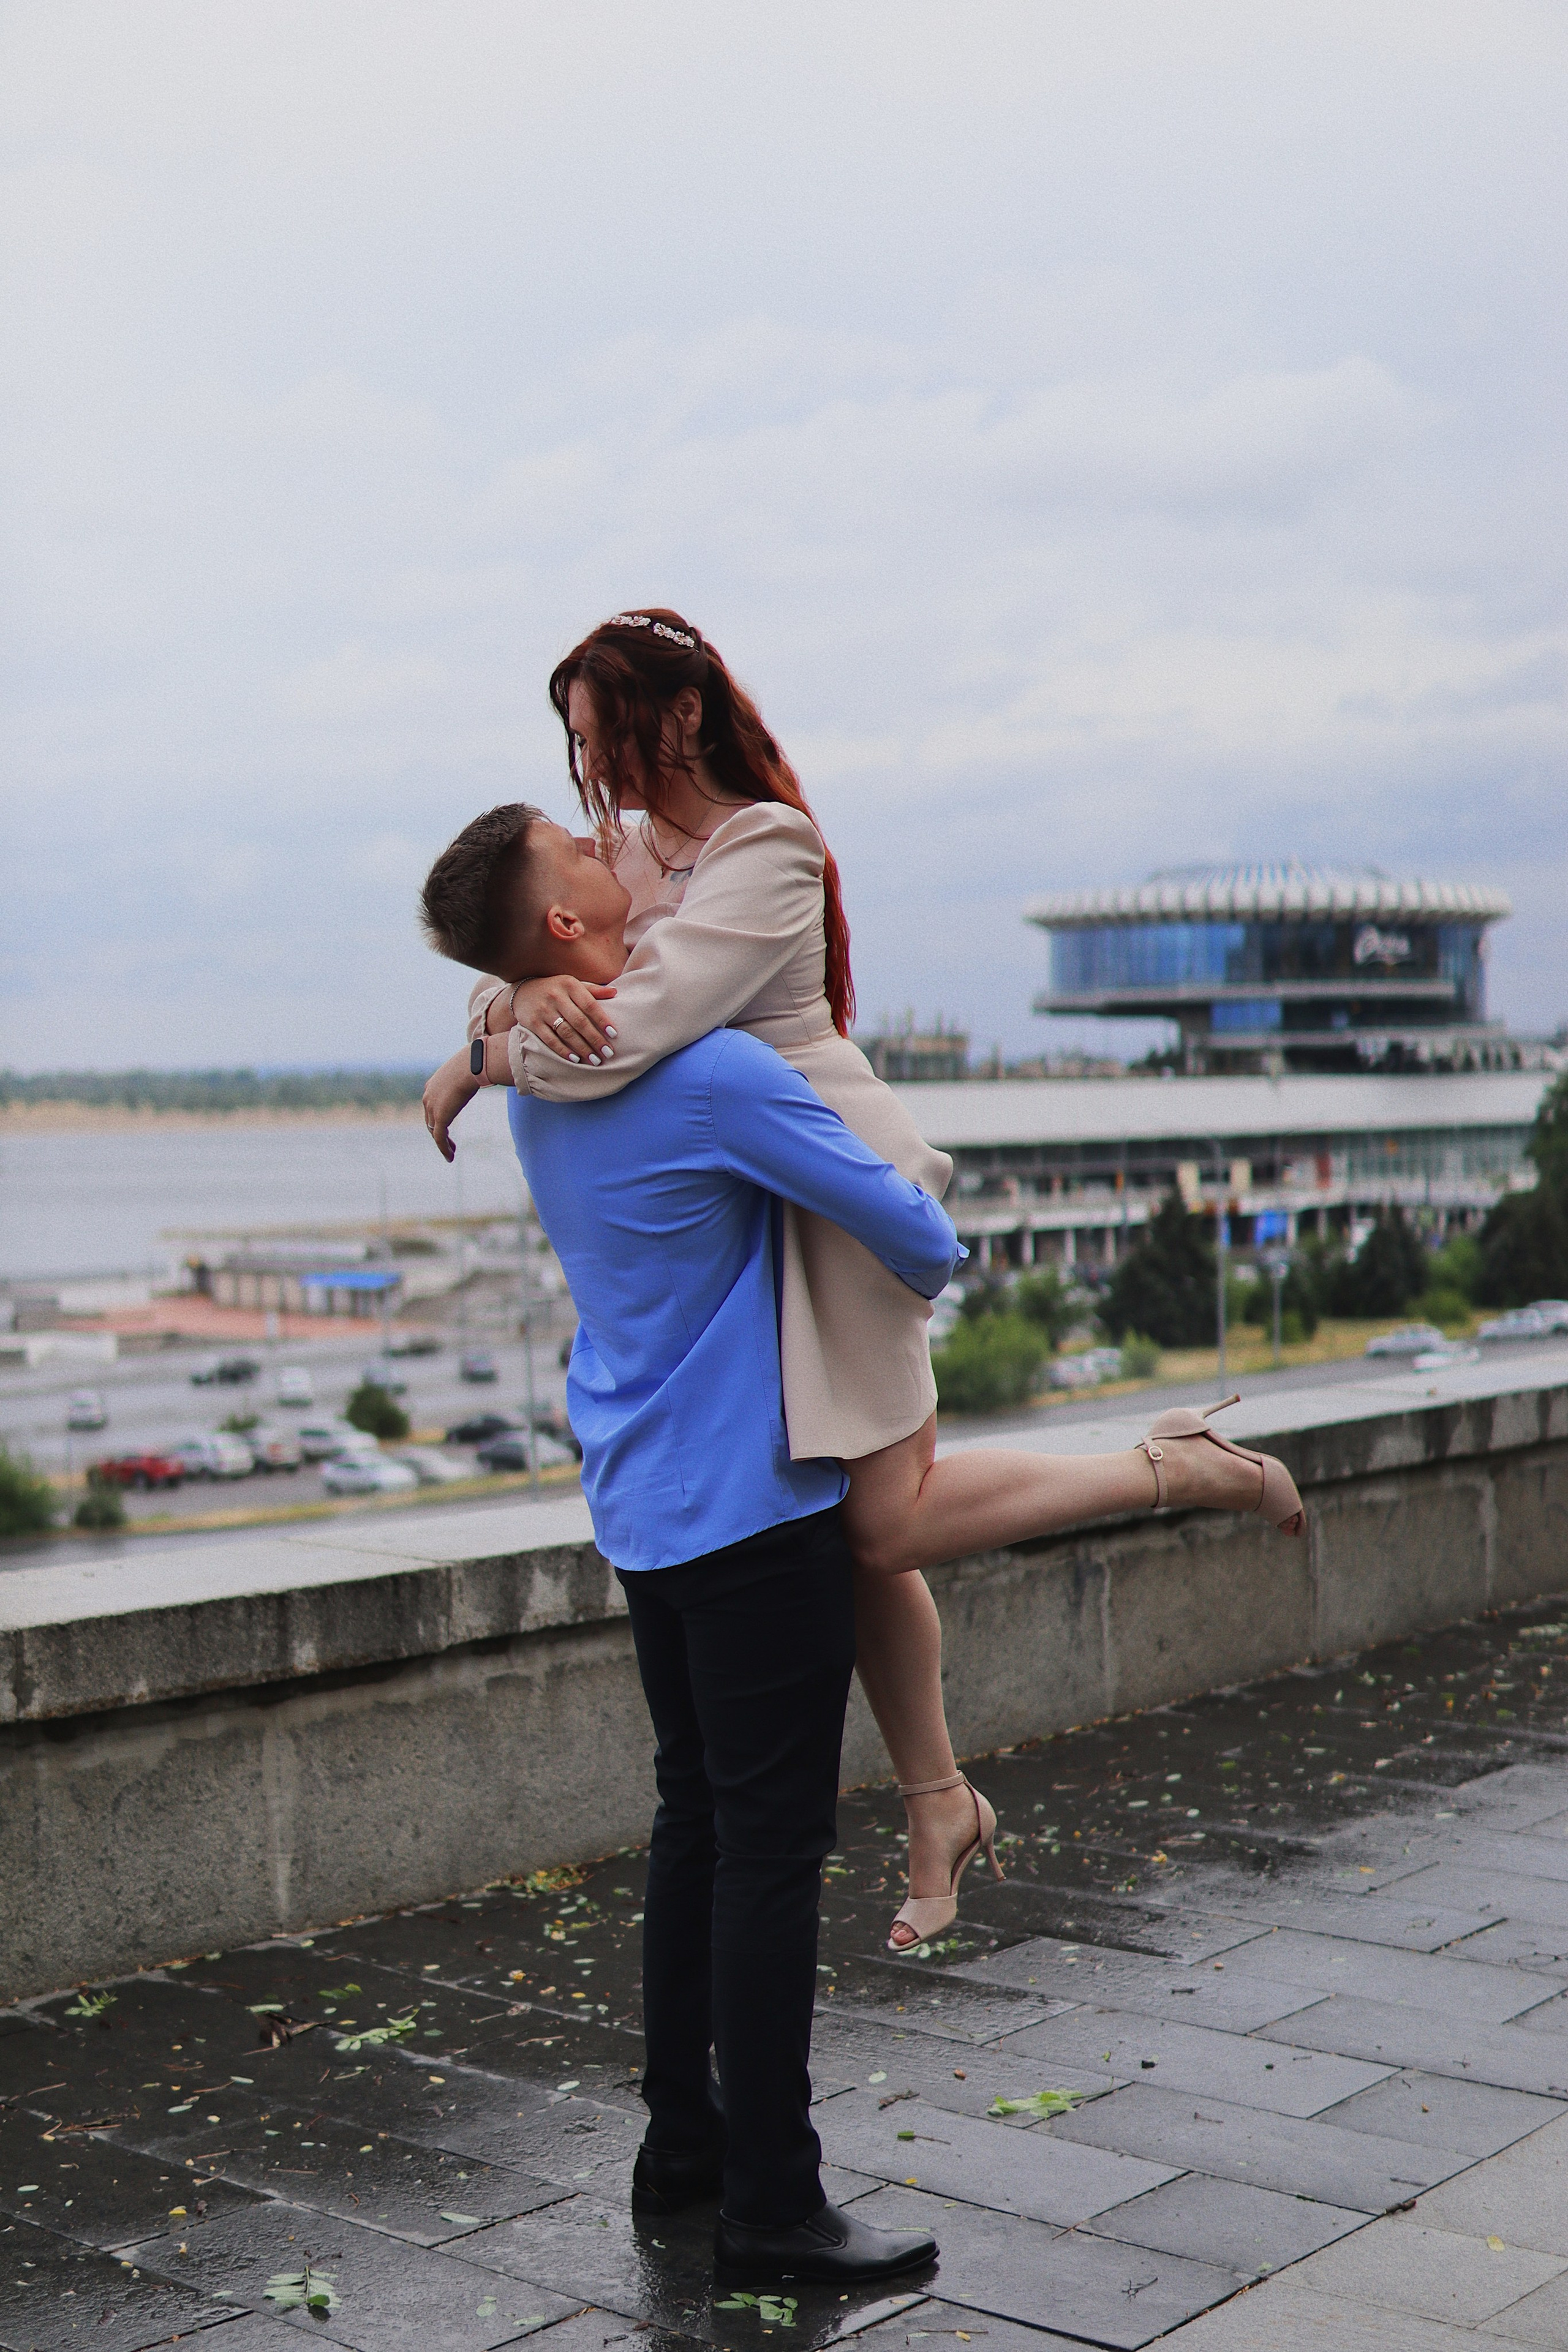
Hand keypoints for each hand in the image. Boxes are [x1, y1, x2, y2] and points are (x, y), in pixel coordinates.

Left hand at [423, 1048, 480, 1162]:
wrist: (472, 1065)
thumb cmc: (474, 1064)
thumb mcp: (467, 1071)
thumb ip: (469, 1077)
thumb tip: (484, 1072)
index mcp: (431, 1086)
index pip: (431, 1106)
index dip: (438, 1118)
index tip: (447, 1126)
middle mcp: (427, 1097)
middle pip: (430, 1121)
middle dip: (439, 1133)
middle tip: (449, 1144)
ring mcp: (432, 1108)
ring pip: (434, 1131)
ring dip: (443, 1144)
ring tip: (451, 1154)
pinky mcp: (440, 1118)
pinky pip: (439, 1138)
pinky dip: (444, 1148)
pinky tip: (451, 1157)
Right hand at [507, 975, 618, 1063]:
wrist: (522, 992)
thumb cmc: (555, 989)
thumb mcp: (572, 984)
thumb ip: (593, 990)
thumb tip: (615, 992)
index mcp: (569, 985)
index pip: (590, 1005)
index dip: (602, 1020)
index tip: (614, 1035)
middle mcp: (556, 996)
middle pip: (579, 1021)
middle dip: (595, 1039)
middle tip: (608, 1053)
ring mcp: (543, 1010)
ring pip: (566, 1032)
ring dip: (582, 1048)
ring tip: (595, 1060)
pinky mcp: (533, 1023)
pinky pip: (550, 1039)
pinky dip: (563, 1050)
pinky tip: (575, 1059)